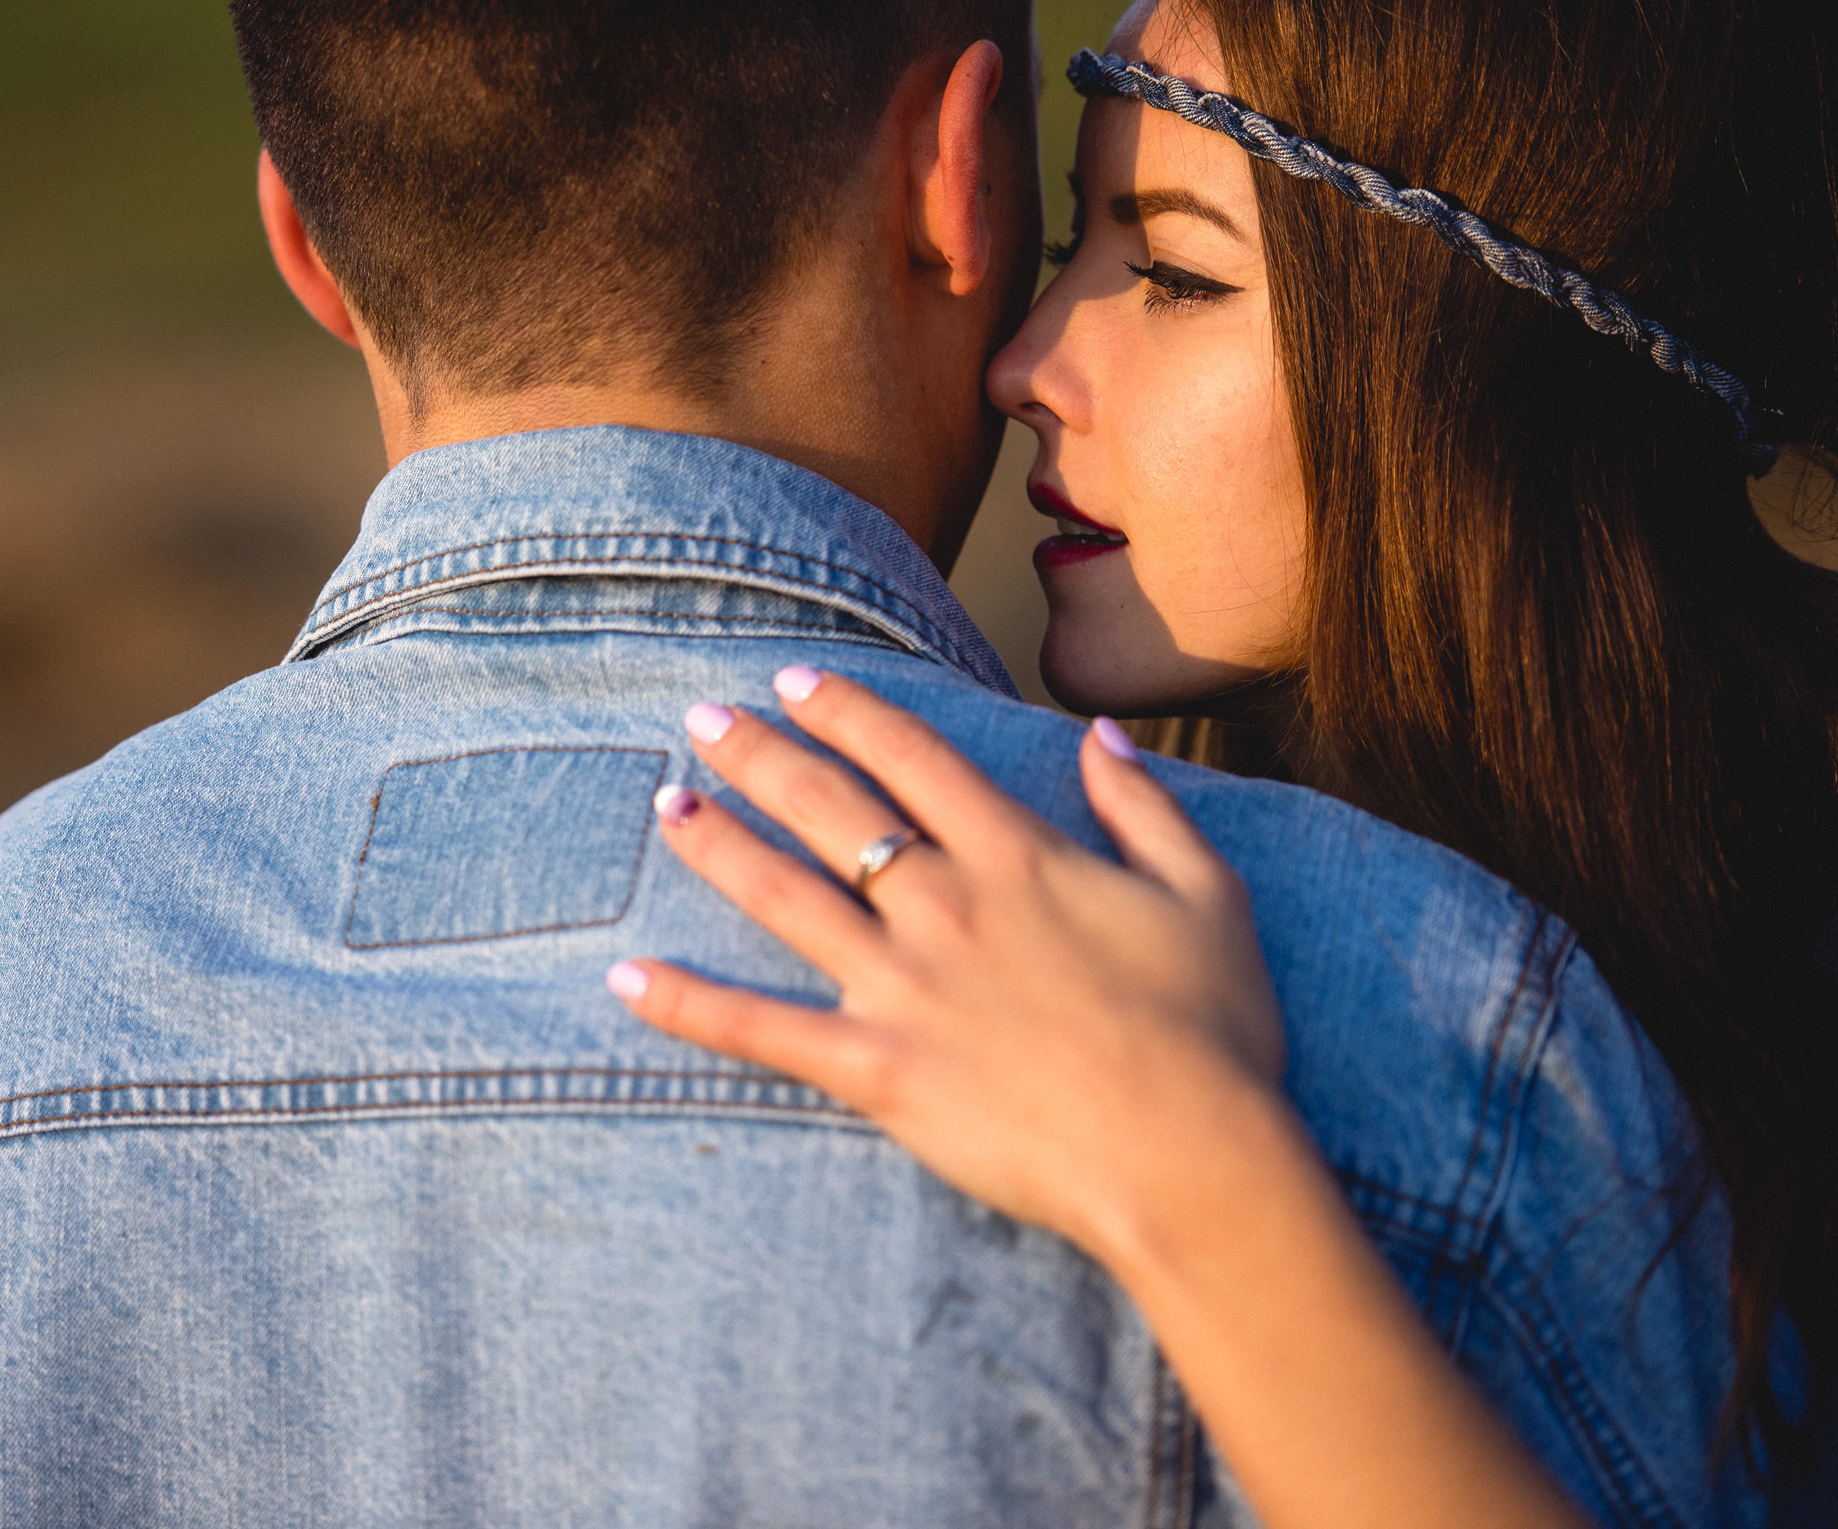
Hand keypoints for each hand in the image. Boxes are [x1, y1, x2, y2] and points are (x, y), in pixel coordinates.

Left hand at [612, 666, 1285, 1271]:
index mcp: (1018, 856)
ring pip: (783, 895)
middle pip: (828, 805)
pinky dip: (688, 1006)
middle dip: (757, 754)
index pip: (911, 755)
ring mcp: (902, 986)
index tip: (794, 682)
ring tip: (663, 806)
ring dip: (715, 845)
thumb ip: (1147, 805)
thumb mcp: (1207, 894)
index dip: (846, 709)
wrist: (1191, 1156)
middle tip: (700, 718)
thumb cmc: (1213, 1032)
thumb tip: (1102, 734)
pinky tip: (624, 980)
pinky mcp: (877, 1069)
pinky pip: (763, 1031)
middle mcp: (944, 904)